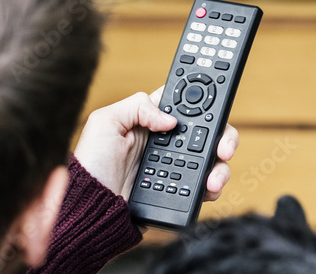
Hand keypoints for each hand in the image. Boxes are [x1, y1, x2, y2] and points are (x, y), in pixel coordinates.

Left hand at [74, 87, 238, 201]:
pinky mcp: (179, 191)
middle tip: (223, 149)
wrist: (90, 210)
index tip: (216, 110)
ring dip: (221, 166)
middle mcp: (168, 143)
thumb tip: (170, 119)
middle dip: (225, 137)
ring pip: (214, 159)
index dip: (207, 103)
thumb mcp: (104, 122)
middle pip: (211, 132)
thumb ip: (137, 105)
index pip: (189, 106)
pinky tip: (207, 189)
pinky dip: (213, 187)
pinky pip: (206, 186)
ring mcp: (176, 167)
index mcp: (154, 122)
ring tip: (212, 178)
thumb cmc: (90, 166)